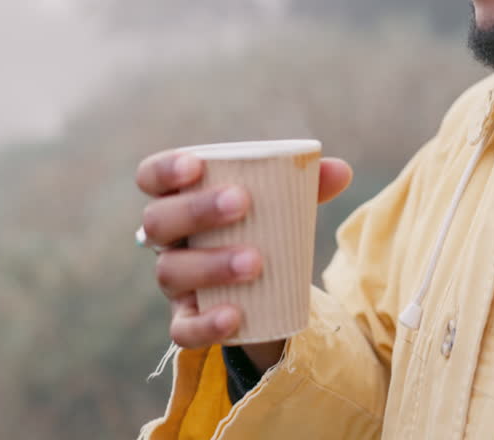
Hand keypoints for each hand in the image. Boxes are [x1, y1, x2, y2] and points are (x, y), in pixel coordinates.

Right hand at [136, 148, 352, 370]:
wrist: (262, 287)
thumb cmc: (262, 228)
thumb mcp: (280, 204)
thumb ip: (307, 184)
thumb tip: (341, 171)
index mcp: (180, 198)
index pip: (152, 177)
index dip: (165, 169)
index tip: (196, 165)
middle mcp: (167, 239)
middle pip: (158, 222)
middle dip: (196, 210)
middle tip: (241, 203)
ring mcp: (174, 280)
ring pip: (170, 272)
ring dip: (210, 264)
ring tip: (255, 262)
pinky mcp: (186, 320)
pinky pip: (182, 328)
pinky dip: (206, 323)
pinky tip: (235, 315)